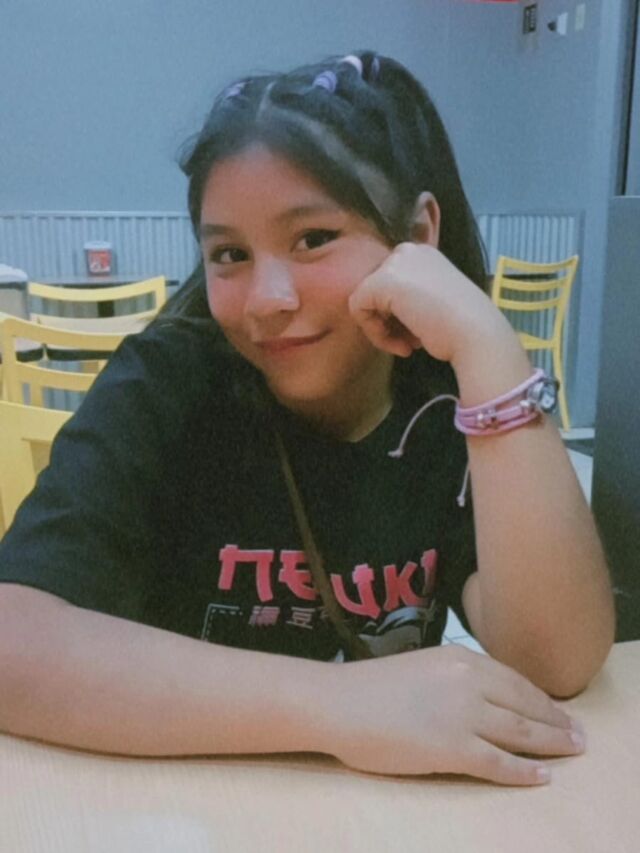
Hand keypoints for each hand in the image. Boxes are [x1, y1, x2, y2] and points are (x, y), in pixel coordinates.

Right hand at [321, 644, 584, 785]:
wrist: (340, 701)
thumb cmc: (372, 685)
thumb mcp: (424, 665)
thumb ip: (456, 676)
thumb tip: (483, 692)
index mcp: (461, 658)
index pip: (515, 680)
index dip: (541, 699)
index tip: (557, 710)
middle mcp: (471, 681)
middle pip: (526, 705)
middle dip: (556, 721)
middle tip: (578, 734)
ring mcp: (464, 715)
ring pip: (521, 732)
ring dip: (553, 743)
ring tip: (572, 751)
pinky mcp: (453, 748)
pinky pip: (499, 762)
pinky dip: (524, 771)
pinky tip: (542, 776)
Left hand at [349, 243, 512, 365]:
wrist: (475, 332)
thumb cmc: (462, 326)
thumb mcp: (434, 302)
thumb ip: (410, 299)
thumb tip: (382, 313)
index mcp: (423, 254)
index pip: (391, 285)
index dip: (397, 315)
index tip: (415, 336)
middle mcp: (408, 251)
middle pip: (376, 291)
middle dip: (389, 322)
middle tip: (410, 342)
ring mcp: (394, 263)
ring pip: (366, 301)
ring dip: (383, 331)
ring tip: (407, 346)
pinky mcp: (381, 281)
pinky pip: (358, 309)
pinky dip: (375, 333)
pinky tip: (399, 344)